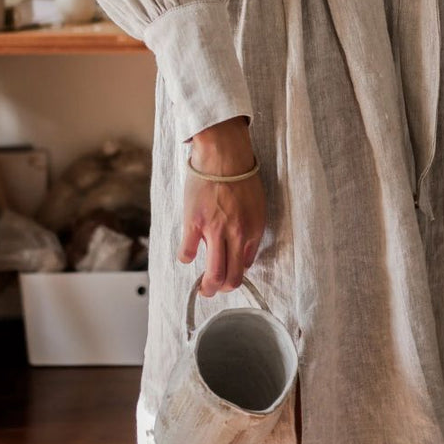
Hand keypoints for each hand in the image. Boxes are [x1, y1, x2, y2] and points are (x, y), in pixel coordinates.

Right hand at [177, 116, 266, 296]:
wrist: (223, 153)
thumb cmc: (241, 176)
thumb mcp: (257, 206)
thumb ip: (252, 232)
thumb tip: (244, 257)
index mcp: (253, 229)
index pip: (246, 266)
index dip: (237, 273)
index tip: (230, 272)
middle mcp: (236, 234)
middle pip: (231, 277)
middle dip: (222, 290)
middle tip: (214, 291)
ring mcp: (214, 230)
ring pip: (212, 274)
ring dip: (207, 287)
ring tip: (202, 288)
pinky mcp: (194, 223)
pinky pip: (187, 253)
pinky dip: (185, 258)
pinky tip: (186, 254)